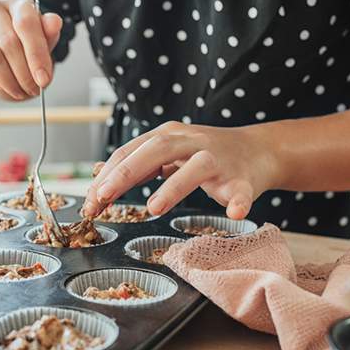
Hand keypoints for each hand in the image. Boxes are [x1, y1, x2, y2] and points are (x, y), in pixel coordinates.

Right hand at [0, 0, 62, 100]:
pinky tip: (10, 87)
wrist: (12, 56)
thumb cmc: (30, 43)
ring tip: (23, 91)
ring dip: (11, 81)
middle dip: (25, 73)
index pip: (25, 23)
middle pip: (9, 43)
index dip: (36, 54)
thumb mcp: (46, 38)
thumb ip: (50, 31)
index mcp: (16, 3)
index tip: (44, 78)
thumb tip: (54, 22)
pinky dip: (0, 85)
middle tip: (35, 88)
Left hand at [82, 122, 280, 219]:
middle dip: (127, 172)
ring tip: (154, 207)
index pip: (132, 151)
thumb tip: (99, 174)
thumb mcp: (168, 155)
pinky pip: (241, 191)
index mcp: (169, 136)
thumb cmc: (207, 156)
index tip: (90, 198)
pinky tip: (234, 214)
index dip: (109, 173)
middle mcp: (192, 142)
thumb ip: (137, 164)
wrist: (258, 151)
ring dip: (174, 187)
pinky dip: (238, 202)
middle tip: (104, 196)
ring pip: (196, 168)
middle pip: (157, 150)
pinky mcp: (243, 178)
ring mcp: (219, 159)